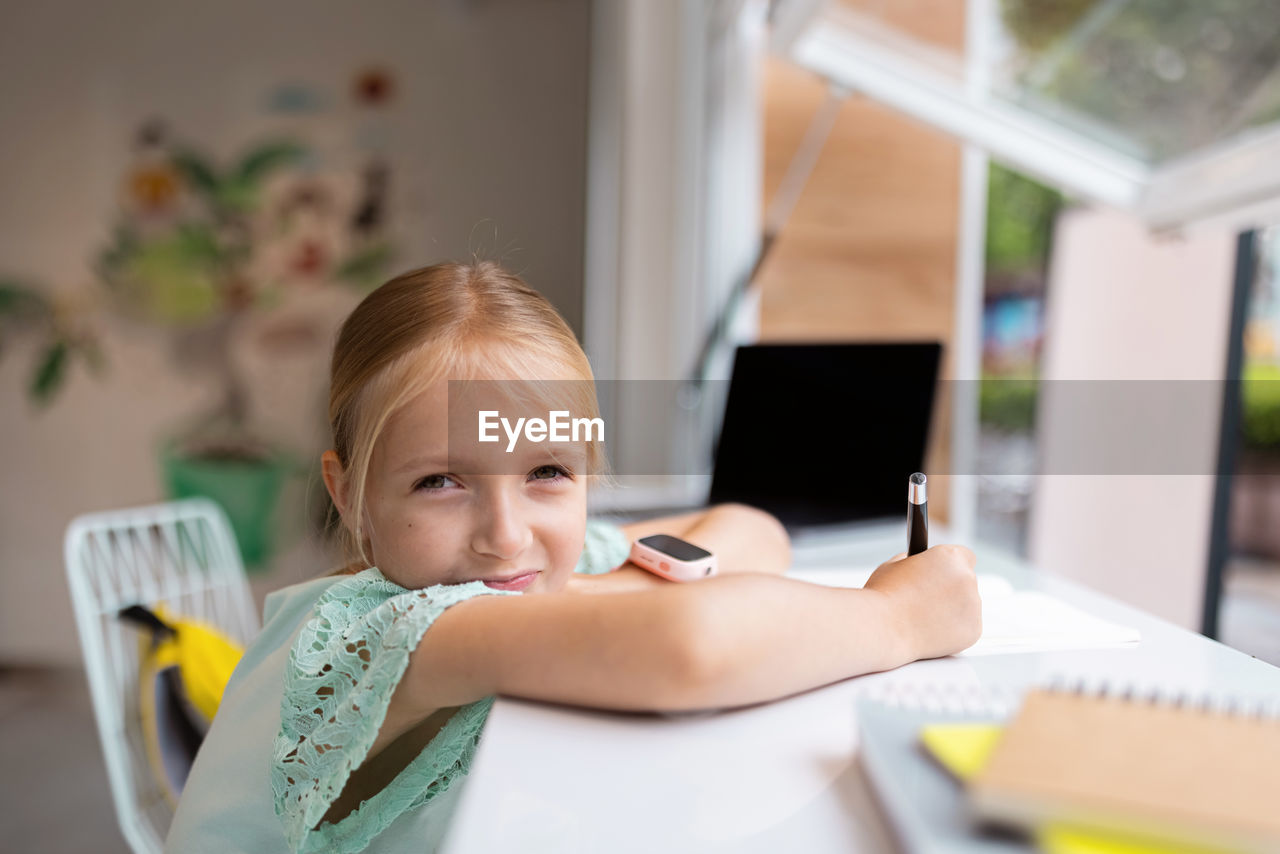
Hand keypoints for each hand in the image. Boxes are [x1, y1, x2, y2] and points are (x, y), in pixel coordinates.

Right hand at [863, 545, 981, 660]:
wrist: (883, 630)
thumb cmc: (884, 597)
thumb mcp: (894, 565)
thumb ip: (914, 561)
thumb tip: (920, 564)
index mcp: (949, 557)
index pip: (964, 556)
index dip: (950, 565)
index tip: (942, 573)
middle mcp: (967, 578)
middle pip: (966, 581)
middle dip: (950, 588)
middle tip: (927, 599)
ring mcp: (973, 606)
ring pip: (967, 605)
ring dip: (952, 609)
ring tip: (924, 617)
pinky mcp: (973, 630)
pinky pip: (967, 627)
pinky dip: (953, 629)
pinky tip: (930, 630)